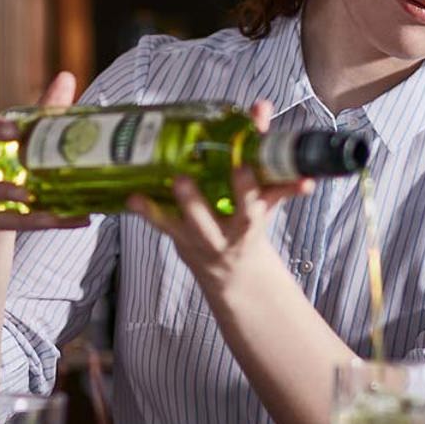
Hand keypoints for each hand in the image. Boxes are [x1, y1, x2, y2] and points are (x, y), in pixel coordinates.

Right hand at [0, 71, 82, 231]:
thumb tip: (66, 77)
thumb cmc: (8, 150)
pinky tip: (72, 219)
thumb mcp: (24, 130)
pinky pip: (11, 223)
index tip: (14, 131)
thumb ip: (44, 107)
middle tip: (24, 189)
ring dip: (13, 208)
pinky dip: (41, 222)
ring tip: (36, 204)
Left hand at [125, 101, 315, 291]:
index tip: (254, 165)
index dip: (260, 184)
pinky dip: (148, 211)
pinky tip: (133, 197)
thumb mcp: (264, 206)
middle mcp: (232, 233)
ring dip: (189, 201)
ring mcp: (205, 239)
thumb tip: (291, 149)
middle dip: (241, 192)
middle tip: (237, 167)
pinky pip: (164, 226)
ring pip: (198, 222)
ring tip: (178, 179)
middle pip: (241, 214)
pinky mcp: (181, 240)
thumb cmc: (247, 229)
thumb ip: (276, 178)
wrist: (233, 274)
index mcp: (254, 223)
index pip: (264, 201)